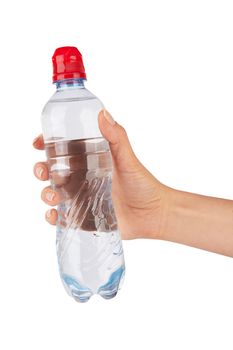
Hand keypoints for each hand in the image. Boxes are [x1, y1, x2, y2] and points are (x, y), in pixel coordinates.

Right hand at [33, 109, 167, 239]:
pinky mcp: (83, 218)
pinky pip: (62, 217)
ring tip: (52, 195)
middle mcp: (83, 178)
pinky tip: (55, 215)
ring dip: (45, 193)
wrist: (155, 215)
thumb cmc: (144, 185)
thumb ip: (116, 137)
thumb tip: (102, 113)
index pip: (63, 149)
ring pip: (53, 193)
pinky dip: (53, 217)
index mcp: (90, 160)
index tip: (38, 143)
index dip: (47, 144)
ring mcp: (82, 198)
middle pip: (53, 171)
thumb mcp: (128, 159)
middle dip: (41, 169)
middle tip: (42, 171)